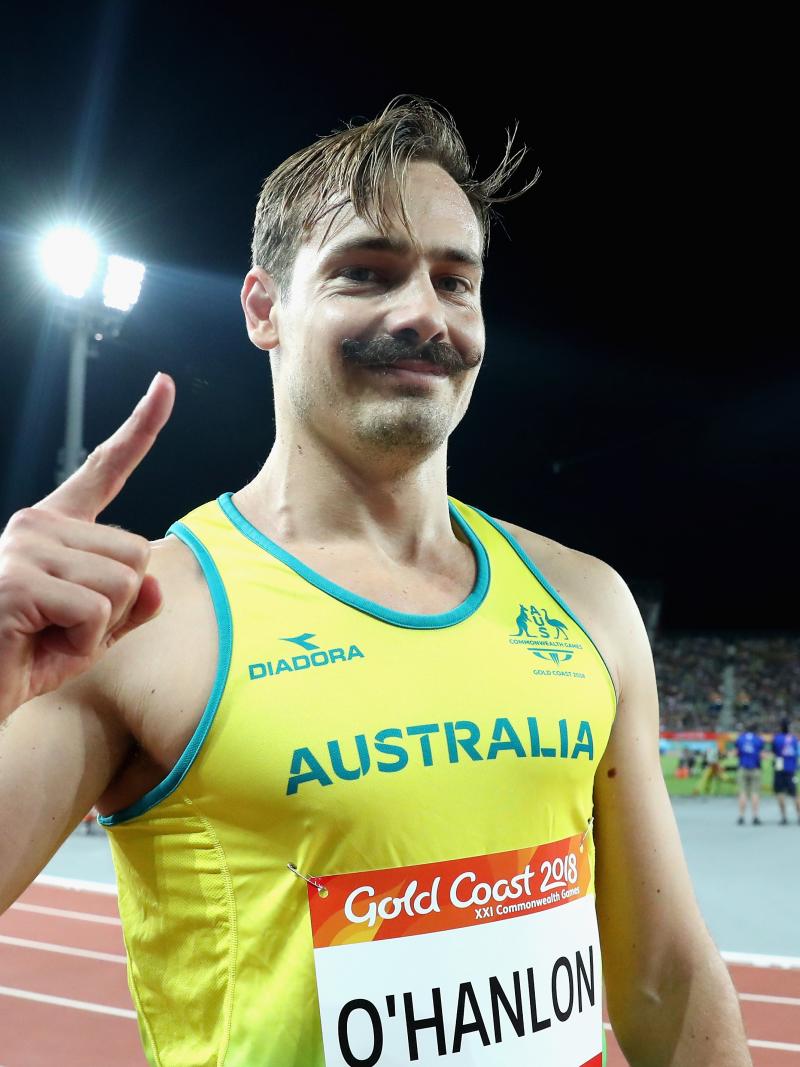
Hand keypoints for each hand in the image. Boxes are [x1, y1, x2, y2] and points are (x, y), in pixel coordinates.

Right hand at [0, 373, 174, 719]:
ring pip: (126, 581)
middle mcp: (37, 524)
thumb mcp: (91, 632)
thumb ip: (128, 605)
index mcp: (54, 527)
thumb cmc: (24, 658)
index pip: (106, 470)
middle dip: (120, 603)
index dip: (141, 429)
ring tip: (50, 633)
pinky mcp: (21, 579)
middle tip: (66, 625)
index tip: (166, 385)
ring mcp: (26, 547)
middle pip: (138, 552)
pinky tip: (41, 642)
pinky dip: (84, 641)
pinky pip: (98, 611)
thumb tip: (156, 584)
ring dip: (101, 625)